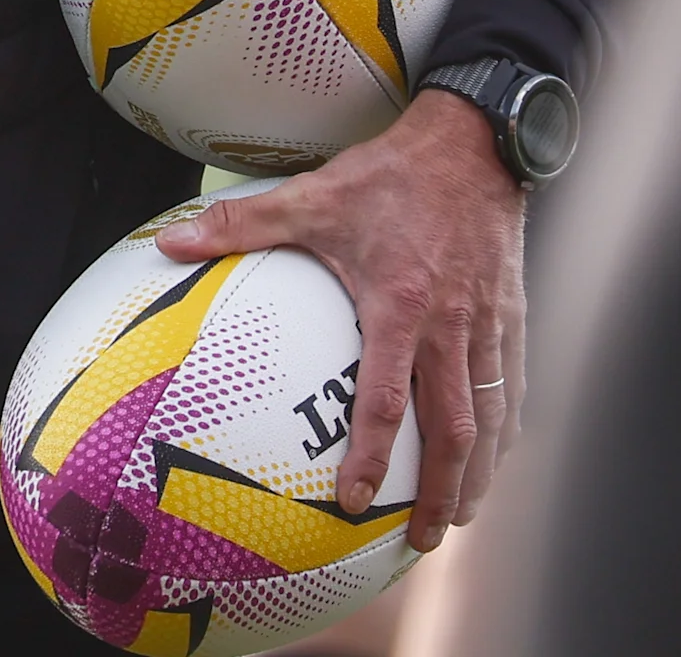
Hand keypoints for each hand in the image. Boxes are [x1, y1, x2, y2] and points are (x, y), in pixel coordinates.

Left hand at [155, 88, 525, 554]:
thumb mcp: (311, 196)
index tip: (354, 502)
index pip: (386, 399)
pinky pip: (512, 384)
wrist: (473, 142)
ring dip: (479, 472)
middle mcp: (450, 325)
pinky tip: (494, 454)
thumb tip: (169, 243)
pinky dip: (506, 428)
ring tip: (462, 514)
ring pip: (490, 415)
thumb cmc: (389, 175)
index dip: (371, 455)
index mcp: (400, 305)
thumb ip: (240, 225)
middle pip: (453, 429)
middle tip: (425, 539)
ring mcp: (487, 324)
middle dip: (441, 491)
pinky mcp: (511, 314)